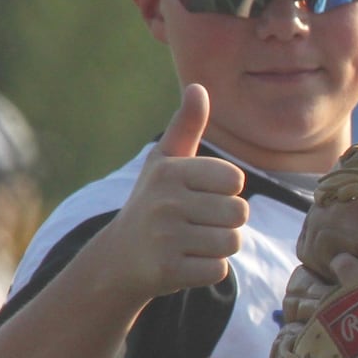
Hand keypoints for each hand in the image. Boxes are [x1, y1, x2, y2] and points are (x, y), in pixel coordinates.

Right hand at [94, 84, 248, 303]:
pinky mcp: (167, 270)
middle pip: (240, 213)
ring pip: (232, 242)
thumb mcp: (165, 162)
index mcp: (170, 171)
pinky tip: (184, 263)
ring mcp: (165, 237)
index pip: (235, 180)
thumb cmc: (152, 202)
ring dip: (218, 246)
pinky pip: (219, 270)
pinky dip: (208, 270)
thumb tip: (199, 87)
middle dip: (225, 222)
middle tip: (195, 224)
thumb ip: (186, 126)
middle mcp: (165, 201)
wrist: (118, 258)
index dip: (225, 191)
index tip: (199, 195)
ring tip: (190, 242)